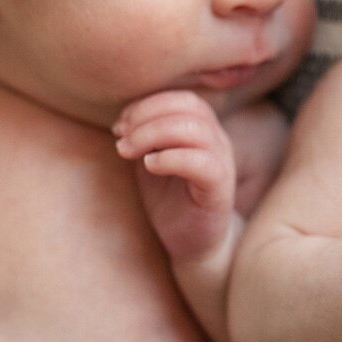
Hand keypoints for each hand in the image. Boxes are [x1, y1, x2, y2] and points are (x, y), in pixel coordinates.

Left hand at [114, 91, 235, 260]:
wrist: (191, 242)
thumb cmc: (170, 199)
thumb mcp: (151, 159)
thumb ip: (144, 137)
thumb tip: (124, 120)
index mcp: (202, 129)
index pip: (181, 98)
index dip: (147, 105)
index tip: (120, 126)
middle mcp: (217, 140)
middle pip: (189, 106)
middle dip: (147, 116)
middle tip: (121, 139)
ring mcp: (222, 163)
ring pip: (196, 129)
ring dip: (153, 134)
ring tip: (128, 152)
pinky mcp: (220, 189)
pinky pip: (202, 162)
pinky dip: (171, 158)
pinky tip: (150, 166)